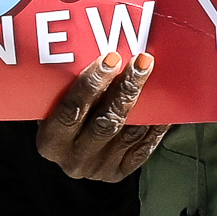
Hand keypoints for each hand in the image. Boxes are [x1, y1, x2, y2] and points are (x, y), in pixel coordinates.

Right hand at [35, 51, 165, 181]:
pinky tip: (165, 104)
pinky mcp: (119, 171)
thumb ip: (68, 85)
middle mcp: (73, 160)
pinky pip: (144, 146)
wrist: (72, 148)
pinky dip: (157, 124)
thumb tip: (95, 43)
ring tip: (157, 77)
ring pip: (129, 132)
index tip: (110, 58)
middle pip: (105, 122)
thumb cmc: (66, 113)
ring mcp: (98, 169)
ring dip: (146, 102)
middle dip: (125, 89)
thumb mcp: (55, 103)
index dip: (91, 84)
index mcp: (51, 142)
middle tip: (141, 61)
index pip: (71, 111)